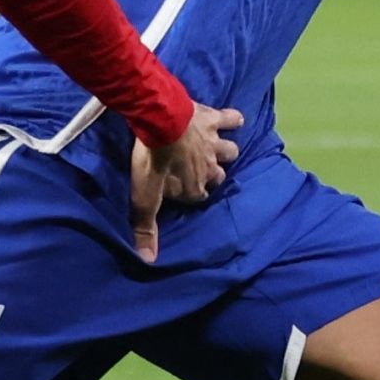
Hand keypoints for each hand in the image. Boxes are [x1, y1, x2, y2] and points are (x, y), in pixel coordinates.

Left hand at [130, 103, 243, 261]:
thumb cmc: (153, 160)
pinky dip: (233, 120)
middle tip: (200, 169)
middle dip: (212, 174)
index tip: (185, 193)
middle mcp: (210, 168)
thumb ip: (146, 227)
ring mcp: (214, 144)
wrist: (160, 120)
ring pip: (230, 151)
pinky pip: (231, 120)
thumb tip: (147, 260)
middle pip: (218, 175)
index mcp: (195, 188)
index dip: (192, 195)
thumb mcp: (144, 197)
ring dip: (225, 151)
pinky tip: (234, 120)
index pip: (199, 197)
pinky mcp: (213, 119)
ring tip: (218, 149)